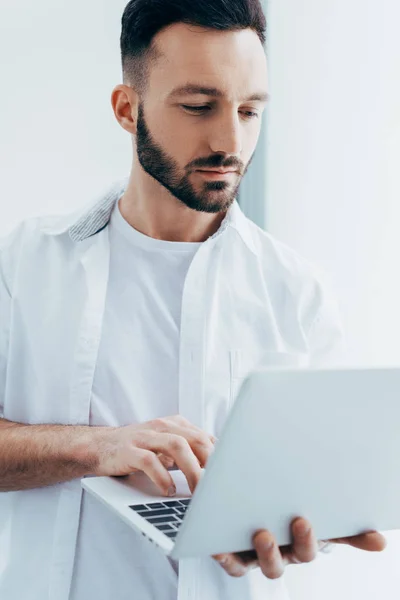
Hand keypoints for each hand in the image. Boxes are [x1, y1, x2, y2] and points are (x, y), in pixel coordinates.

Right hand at [92, 415, 215, 495]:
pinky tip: (168, 490)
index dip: (220, 457)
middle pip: (195, 439)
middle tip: (218, 487)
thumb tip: (217, 470)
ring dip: (191, 470)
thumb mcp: (166, 447)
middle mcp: (162, 426)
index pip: (205, 437)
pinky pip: (149, 461)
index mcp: (175, 424)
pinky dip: (163, 476)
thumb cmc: (138, 450)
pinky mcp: (129, 450)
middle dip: (210, 463)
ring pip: (177, 446)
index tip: (230, 476)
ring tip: (197, 491)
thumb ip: (189, 452)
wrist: (98, 447)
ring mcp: (145, 436)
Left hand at [213, 517, 386, 578]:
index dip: (316, 539)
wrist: (240, 498)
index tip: (309, 521)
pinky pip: (231, 563)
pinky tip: (219, 545)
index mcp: (301, 541)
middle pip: (293, 557)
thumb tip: (380, 542)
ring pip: (267, 563)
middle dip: (298, 543)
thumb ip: (342, 526)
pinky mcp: (233, 555)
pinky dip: (225, 556)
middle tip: (299, 521)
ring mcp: (257, 555)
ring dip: (267, 551)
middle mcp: (282, 551)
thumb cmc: (280, 508)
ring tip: (263, 533)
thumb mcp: (311, 509)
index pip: (314, 546)